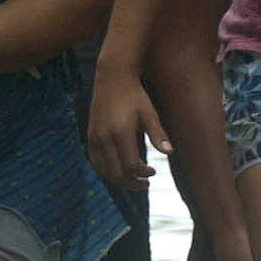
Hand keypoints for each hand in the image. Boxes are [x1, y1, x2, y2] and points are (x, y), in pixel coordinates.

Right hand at [84, 68, 169, 190]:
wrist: (112, 78)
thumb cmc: (135, 95)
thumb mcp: (149, 113)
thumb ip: (158, 134)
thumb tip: (170, 152)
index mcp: (120, 133)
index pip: (130, 166)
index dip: (142, 174)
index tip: (153, 172)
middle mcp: (104, 138)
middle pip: (116, 173)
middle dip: (131, 183)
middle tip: (146, 183)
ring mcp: (95, 138)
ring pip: (104, 171)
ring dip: (119, 180)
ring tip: (134, 180)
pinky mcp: (90, 136)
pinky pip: (95, 162)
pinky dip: (106, 171)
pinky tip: (119, 171)